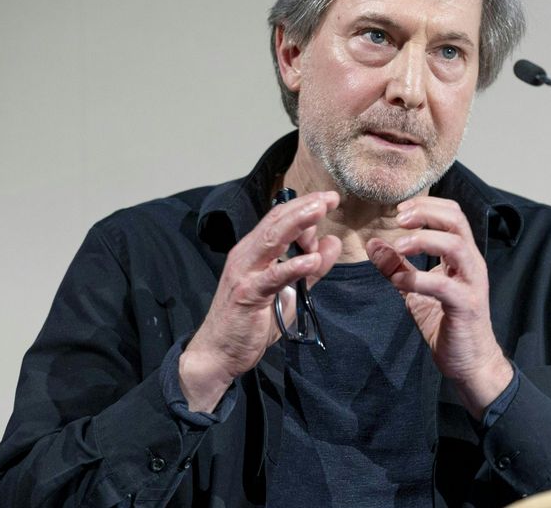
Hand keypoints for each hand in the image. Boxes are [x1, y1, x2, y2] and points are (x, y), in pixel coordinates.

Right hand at [180, 191, 340, 411]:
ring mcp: (245, 273)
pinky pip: (273, 277)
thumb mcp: (289, 292)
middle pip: (276, 223)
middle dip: (303, 207)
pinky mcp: (247, 295)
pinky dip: (293, 266)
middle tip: (329, 197)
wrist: (218, 353)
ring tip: (320, 211)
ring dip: (297, 224)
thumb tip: (332, 242)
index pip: (278, 220)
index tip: (329, 199)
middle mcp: (246, 256)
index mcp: (254, 252)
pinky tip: (312, 260)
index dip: (303, 207)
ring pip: (272, 240)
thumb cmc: (251, 321)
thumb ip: (310, 269)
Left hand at [366, 197, 511, 419]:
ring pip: (456, 245)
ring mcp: (472, 283)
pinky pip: (443, 285)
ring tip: (398, 245)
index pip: (452, 213)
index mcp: (462, 255)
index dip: (426, 205)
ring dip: (424, 239)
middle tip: (398, 218)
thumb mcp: (415, 289)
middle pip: (456, 220)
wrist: (471, 362)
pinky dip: (418, 278)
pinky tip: (399, 281)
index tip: (399, 209)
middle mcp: (471, 263)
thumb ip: (397, 265)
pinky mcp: (466, 305)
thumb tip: (373, 243)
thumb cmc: (447, 322)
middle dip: (426, 213)